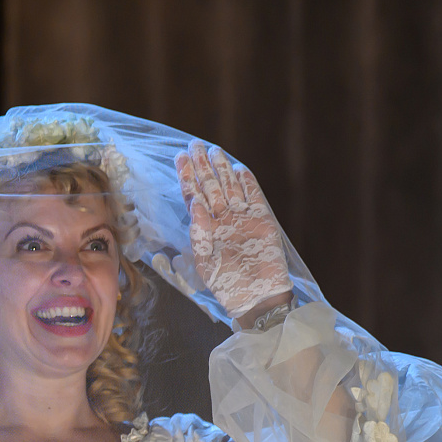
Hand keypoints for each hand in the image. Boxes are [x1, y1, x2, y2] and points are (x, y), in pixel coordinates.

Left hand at [176, 145, 292, 322]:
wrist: (254, 296)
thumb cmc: (225, 284)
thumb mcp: (204, 261)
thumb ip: (199, 232)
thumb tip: (195, 203)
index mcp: (205, 228)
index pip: (193, 195)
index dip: (186, 176)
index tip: (179, 157)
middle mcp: (222, 219)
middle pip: (210, 186)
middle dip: (202, 166)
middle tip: (194, 145)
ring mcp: (242, 218)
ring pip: (230, 187)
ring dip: (222, 169)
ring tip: (213, 150)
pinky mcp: (262, 220)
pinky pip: (254, 197)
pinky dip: (247, 183)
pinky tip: (239, 169)